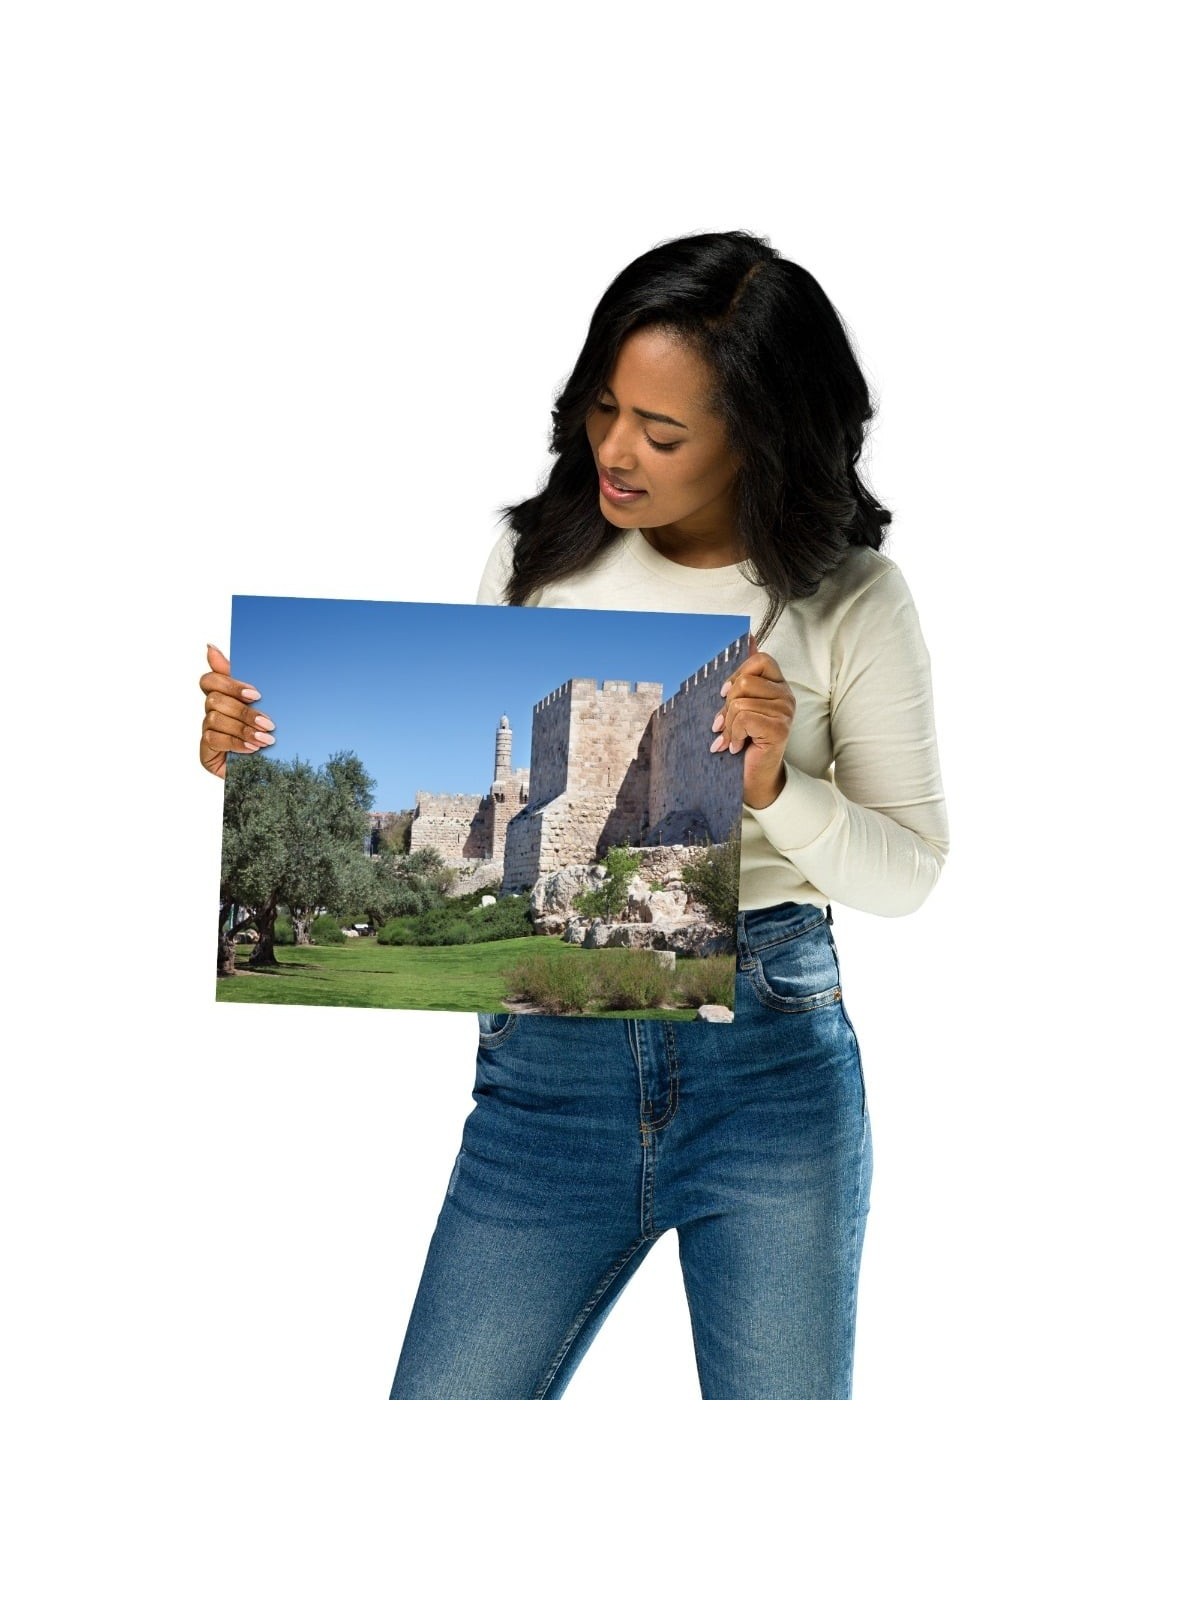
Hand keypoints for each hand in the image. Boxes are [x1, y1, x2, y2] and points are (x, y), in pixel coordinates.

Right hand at [199, 644, 274, 778]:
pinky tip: (252, 749)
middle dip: (244, 711)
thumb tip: (212, 647)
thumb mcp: (266, 706)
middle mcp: (212, 712)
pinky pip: (213, 739)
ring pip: (214, 719)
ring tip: (266, 740)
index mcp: (225, 697)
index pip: (210, 680)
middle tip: (269, 722)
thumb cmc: (269, 735)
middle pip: (214, 699)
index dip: (229, 683)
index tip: (256, 694)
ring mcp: (207, 731)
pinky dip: (236, 743)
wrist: (275, 772)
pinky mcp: (206, 752)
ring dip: (243, 728)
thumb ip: (245, 680)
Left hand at [709, 634, 795, 809]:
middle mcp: (786, 696)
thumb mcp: (739, 705)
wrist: (753, 778)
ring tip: (731, 739)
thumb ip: (745, 675)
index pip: (760, 659)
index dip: (738, 674)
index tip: (725, 695)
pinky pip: (744, 717)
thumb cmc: (745, 741)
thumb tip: (749, 637)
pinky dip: (733, 734)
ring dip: (728, 725)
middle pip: (746, 681)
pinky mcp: (780, 728)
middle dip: (727, 705)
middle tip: (725, 724)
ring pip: (741, 702)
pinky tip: (736, 746)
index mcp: (778, 686)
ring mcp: (785, 712)